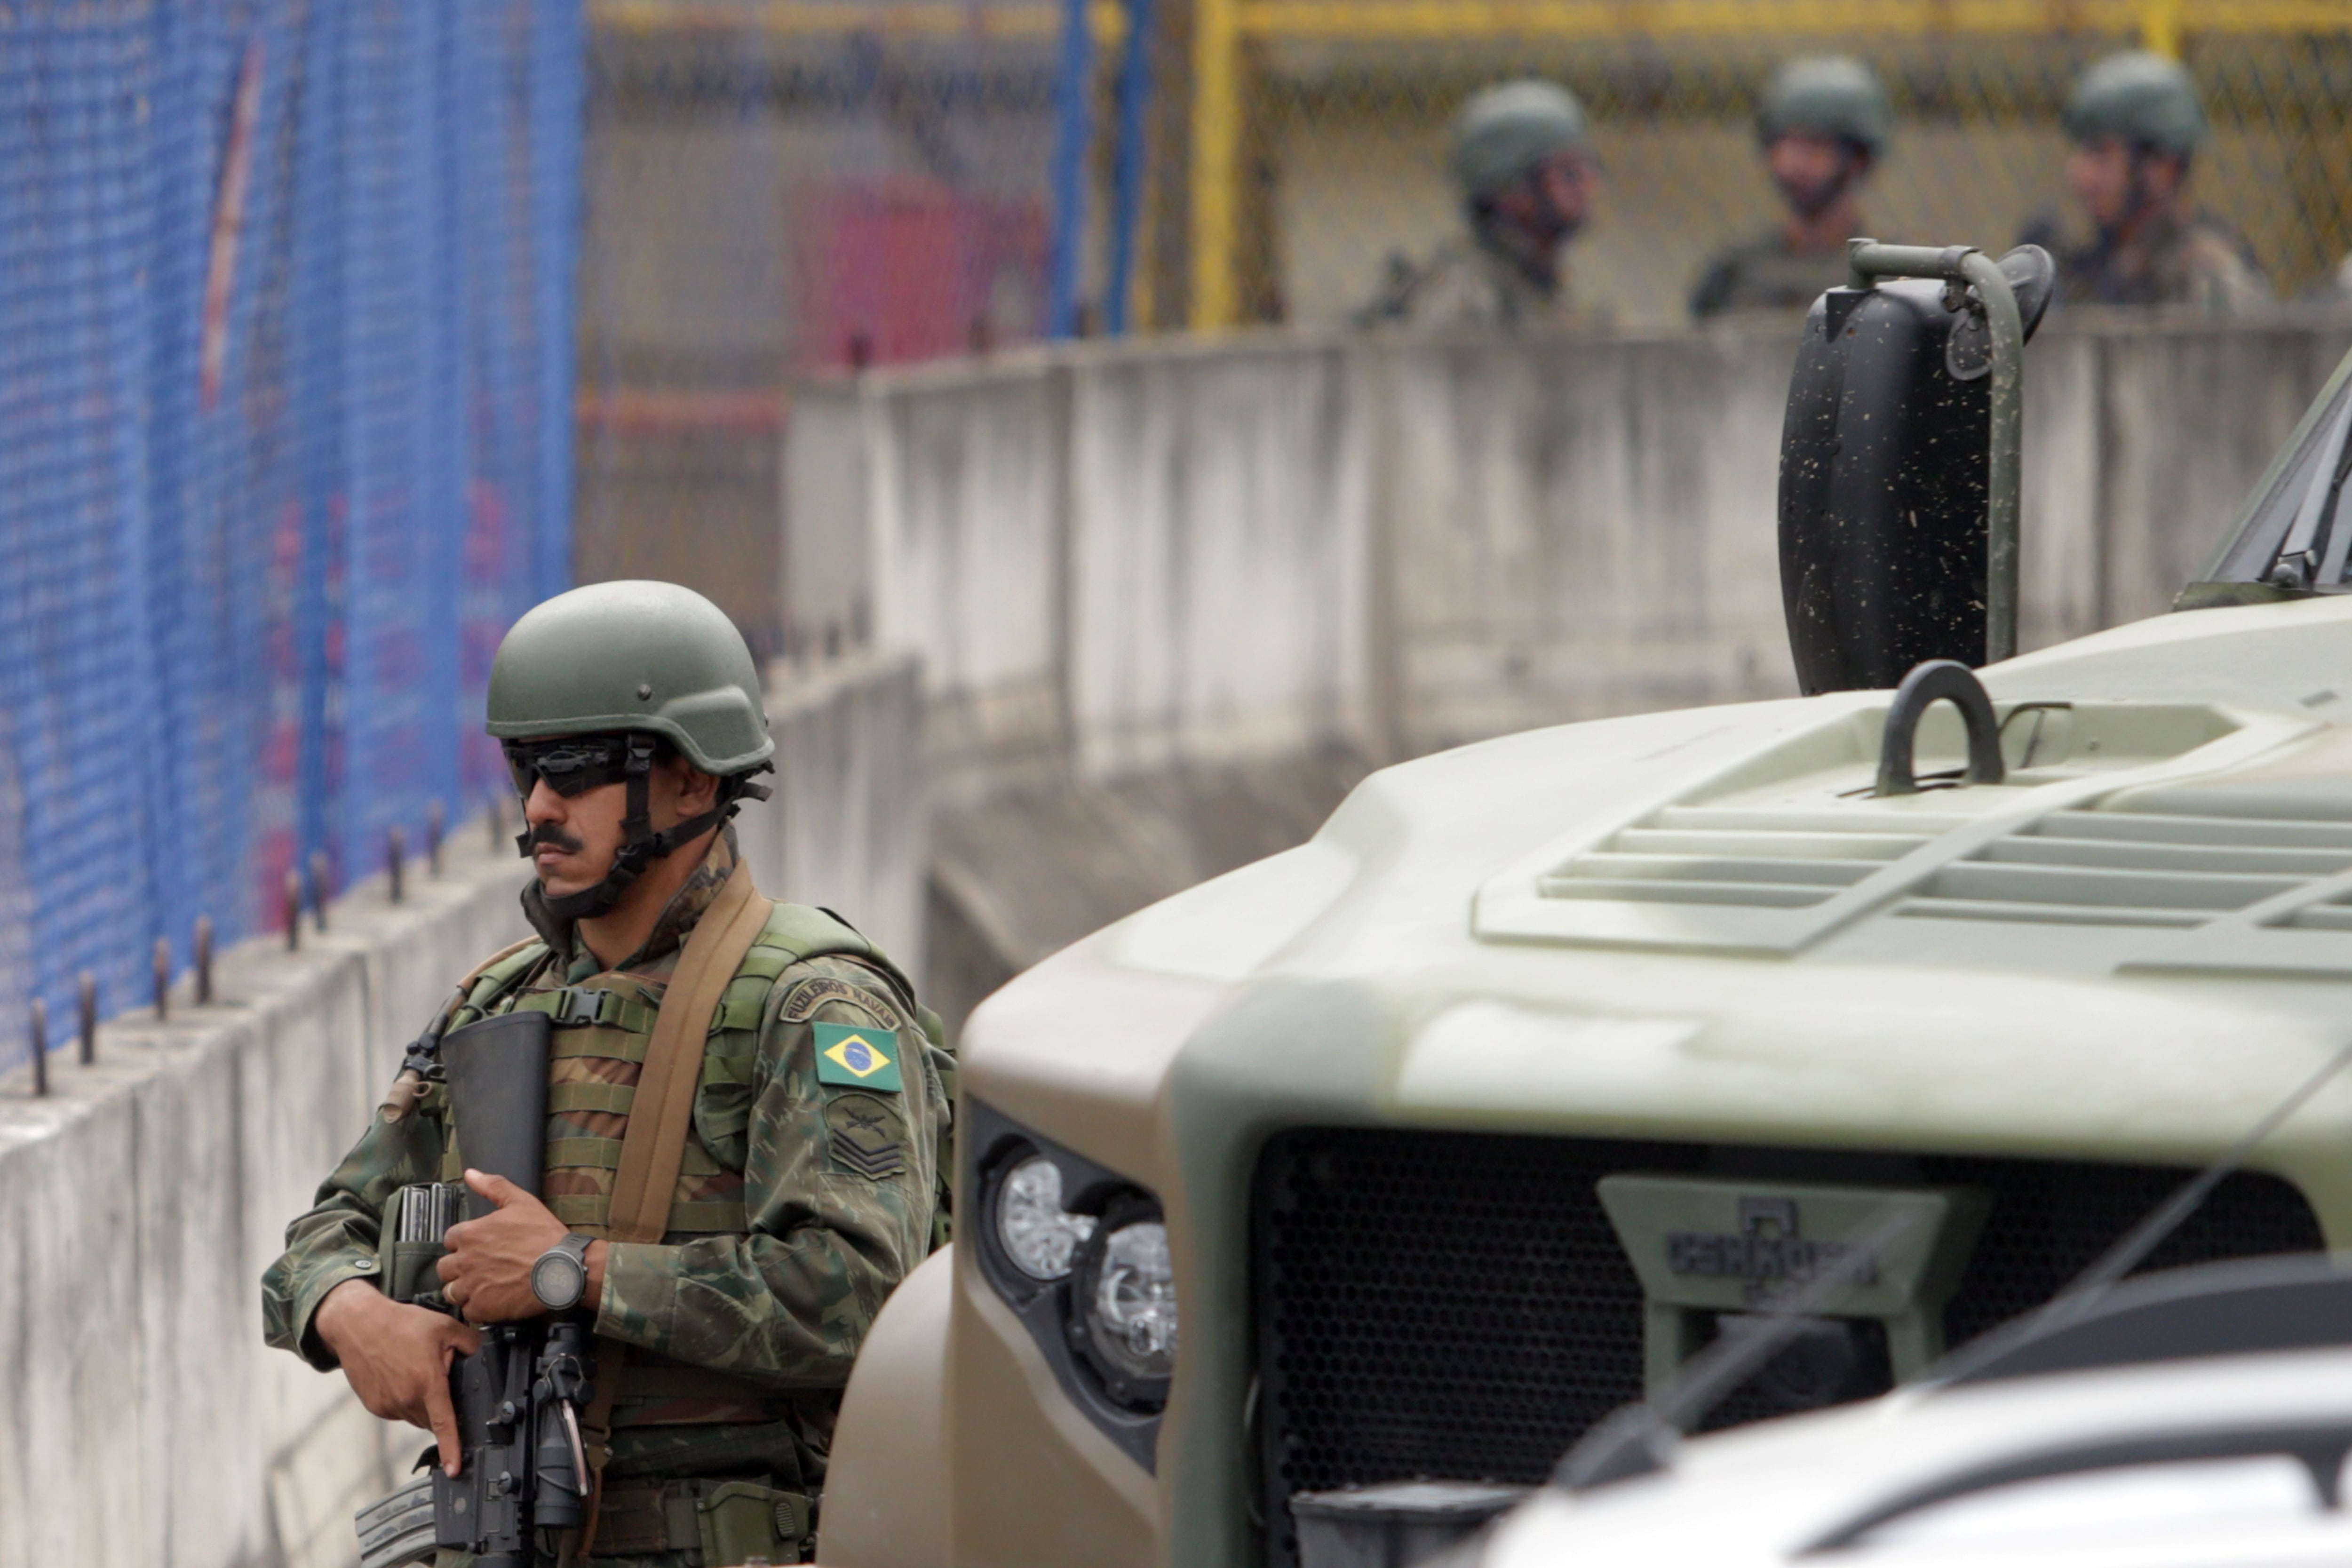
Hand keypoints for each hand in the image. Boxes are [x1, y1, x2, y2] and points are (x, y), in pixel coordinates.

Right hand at [314, 1277, 480, 1475]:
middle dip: (440, 1404)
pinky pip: (399, 1412)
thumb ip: (471, 1346)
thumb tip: (486, 1360)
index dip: (451, 1448)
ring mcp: (388, 1405)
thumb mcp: (446, 1327)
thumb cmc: (401, 1324)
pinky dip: (405, 1400)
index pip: (444, 1422)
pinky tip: (401, 1376)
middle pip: (433, 1418)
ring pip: (416, 1416)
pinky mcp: (375, 1406)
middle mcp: (406, 1399)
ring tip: (415, 1370)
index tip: (454, 1469)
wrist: (358, 1324)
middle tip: (436, 1374)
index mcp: (427, 1382)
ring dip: (422, 1402)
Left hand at [437, 1170, 569, 1324]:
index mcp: (470, 1234)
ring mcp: (472, 1286)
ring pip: (452, 1291)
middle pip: (444, 1268)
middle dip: (458, 1268)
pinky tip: (493, 1301)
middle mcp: (465, 1260)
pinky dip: (478, 1308)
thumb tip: (471, 1173)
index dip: (463, 1243)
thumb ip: (493, 1186)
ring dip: (464, 1289)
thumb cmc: (544, 1235)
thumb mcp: (521, 1201)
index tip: (478, 1247)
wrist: (563, 1268)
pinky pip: (468, 1311)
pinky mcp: (482, 1308)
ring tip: (484, 1287)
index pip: (449, 1239)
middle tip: (479, 1268)